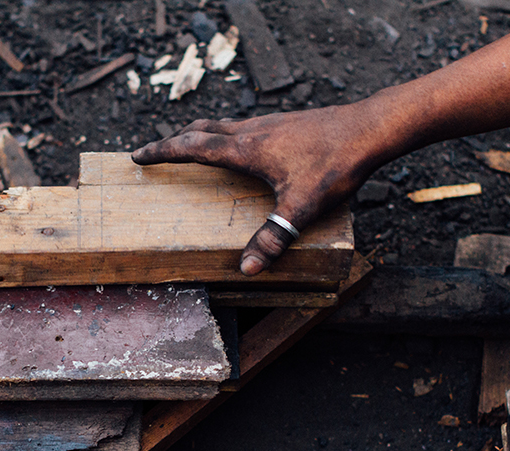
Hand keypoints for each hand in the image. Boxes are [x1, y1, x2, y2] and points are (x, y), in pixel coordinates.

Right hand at [131, 101, 390, 274]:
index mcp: (246, 148)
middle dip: (175, 141)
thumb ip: (273, 238)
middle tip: (157, 151)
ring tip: (192, 147)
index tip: (138, 156)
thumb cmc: (335, 163)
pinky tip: (243, 148)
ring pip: (223, 124)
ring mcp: (270, 123)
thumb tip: (246, 268)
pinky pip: (244, 126)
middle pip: (201, 130)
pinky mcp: (287, 123)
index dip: (162, 152)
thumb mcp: (301, 207)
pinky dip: (227, 134)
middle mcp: (252, 130)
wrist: (370, 129)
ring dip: (201, 135)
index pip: (191, 147)